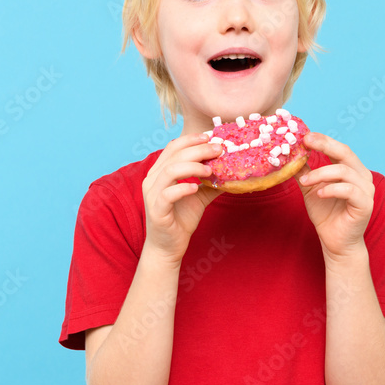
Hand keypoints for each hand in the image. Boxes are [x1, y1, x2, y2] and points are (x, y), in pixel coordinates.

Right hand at [141, 133, 223, 261]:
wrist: (168, 247)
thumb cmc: (180, 220)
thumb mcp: (199, 197)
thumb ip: (210, 183)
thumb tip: (232, 172)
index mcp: (160, 172)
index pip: (173, 147)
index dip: (191, 139)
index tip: (210, 137)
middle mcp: (152, 180)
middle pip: (174, 155)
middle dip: (199, 149)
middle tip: (219, 150)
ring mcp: (153, 195)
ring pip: (170, 170)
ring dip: (193, 166)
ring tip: (210, 170)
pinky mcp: (157, 210)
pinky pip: (168, 194)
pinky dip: (183, 188)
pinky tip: (196, 188)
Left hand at [295, 132, 374, 258]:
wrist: (336, 242)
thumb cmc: (327, 214)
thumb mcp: (311, 189)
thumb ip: (304, 172)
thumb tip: (289, 155)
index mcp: (351, 169)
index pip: (339, 148)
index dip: (323, 140)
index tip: (304, 136)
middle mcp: (362, 176)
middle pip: (345, 152)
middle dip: (324, 145)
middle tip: (305, 143)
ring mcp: (366, 190)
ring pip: (344, 171)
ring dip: (321, 173)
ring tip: (304, 181)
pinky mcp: (365, 204)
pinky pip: (349, 190)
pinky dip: (332, 189)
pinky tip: (319, 193)